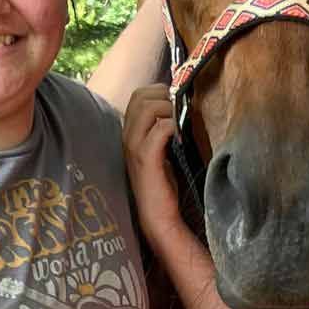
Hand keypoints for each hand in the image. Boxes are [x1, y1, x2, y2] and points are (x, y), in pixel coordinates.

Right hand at [122, 82, 184, 237]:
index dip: (159, 92)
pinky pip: (159, 129)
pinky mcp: (146, 158)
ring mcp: (134, 147)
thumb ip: (163, 129)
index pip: (138, 95)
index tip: (176, 105)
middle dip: (165, 97)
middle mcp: (127, 136)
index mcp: (129, 132)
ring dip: (169, 110)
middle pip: (141, 96)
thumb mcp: (161, 150)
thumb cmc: (162, 184)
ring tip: (180, 125)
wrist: (157, 216)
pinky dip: (173, 127)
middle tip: (180, 113)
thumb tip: (181, 107)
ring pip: (148, 107)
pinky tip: (179, 138)